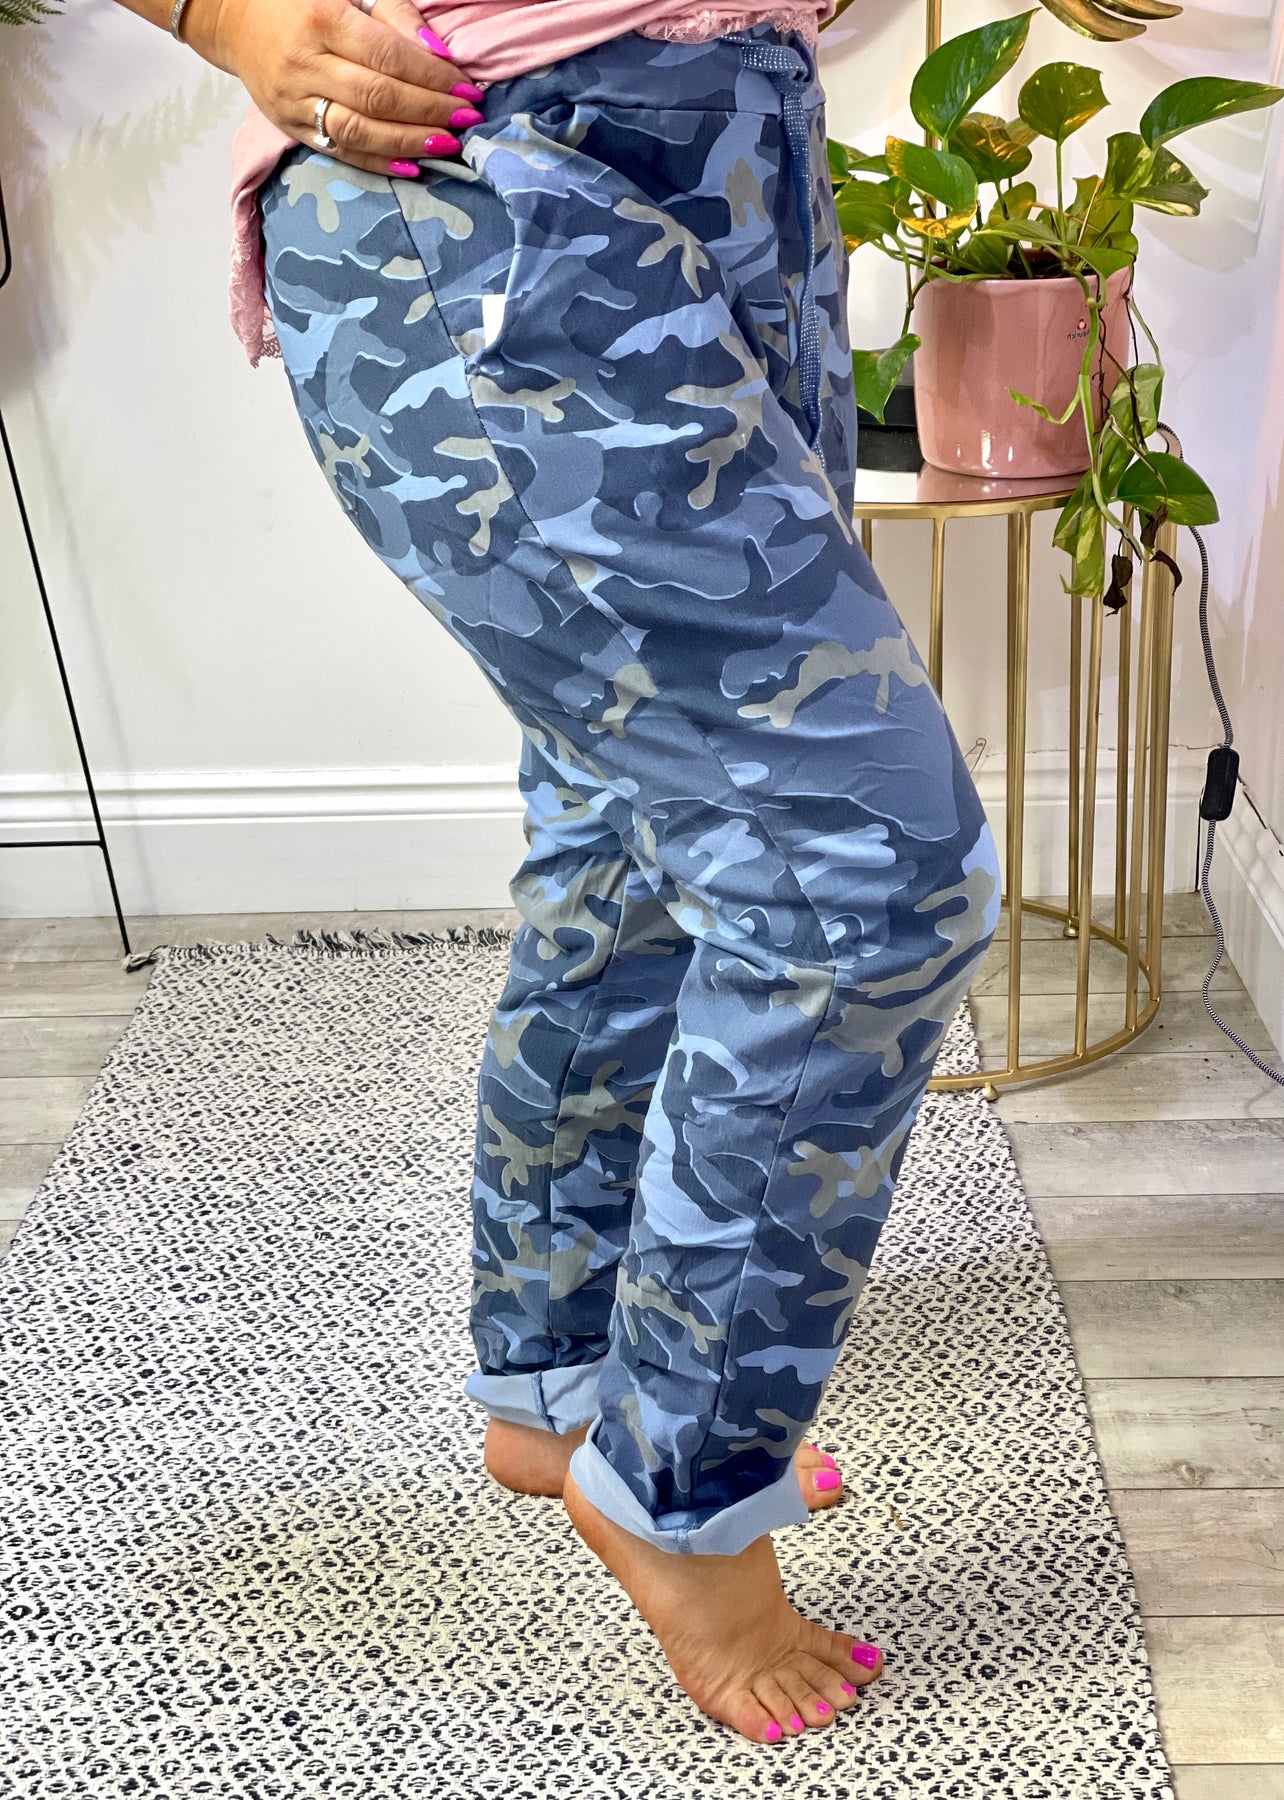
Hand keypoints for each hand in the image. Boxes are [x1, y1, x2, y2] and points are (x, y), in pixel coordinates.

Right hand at [185, 0, 484, 174]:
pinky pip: (340, 151)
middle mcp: (306, 63)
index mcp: (322, 19)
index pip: (389, 57)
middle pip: (379, 97)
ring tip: (447, 144)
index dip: (432, 77)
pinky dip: (378, 163)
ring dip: (410, 142)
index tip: (467, 89)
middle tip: (466, 119)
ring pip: (361, 130)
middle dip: (429, 111)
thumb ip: (394, 16)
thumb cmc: (300, 1)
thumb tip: (439, 54)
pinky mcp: (290, 127)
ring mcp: (295, 101)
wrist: (235, 18)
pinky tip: (411, 166)